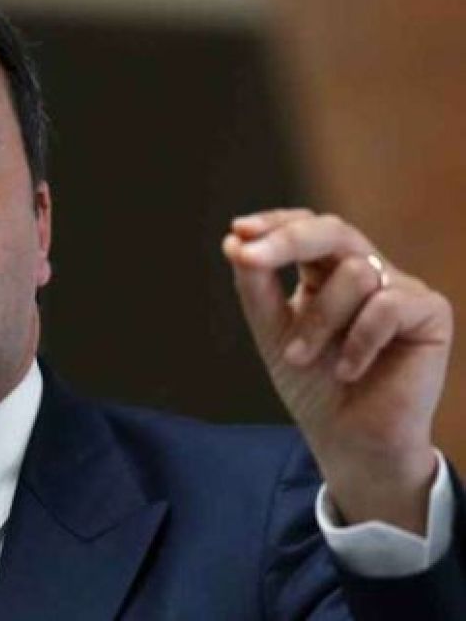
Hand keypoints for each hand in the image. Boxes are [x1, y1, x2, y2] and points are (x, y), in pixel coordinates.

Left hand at [222, 209, 452, 532]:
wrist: (349, 442)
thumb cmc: (313, 387)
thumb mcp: (273, 332)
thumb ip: (256, 287)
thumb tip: (235, 241)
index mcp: (327, 271)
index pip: (305, 227)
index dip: (274, 223)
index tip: (238, 231)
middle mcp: (366, 271)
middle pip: (332, 230)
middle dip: (287, 240)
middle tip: (249, 258)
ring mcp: (400, 288)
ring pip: (355, 273)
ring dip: (318, 321)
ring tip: (303, 359)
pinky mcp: (429, 313)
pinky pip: (387, 305)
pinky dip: (358, 341)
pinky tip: (349, 372)